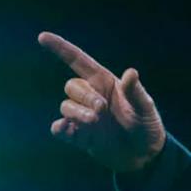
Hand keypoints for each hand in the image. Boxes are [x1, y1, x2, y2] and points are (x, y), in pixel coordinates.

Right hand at [38, 31, 165, 172]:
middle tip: (102, 109)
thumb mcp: (145, 107)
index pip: (78, 61)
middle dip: (84, 96)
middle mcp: (92, 96)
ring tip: (96, 122)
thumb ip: (135, 92)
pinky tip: (72, 132)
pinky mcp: (78, 135)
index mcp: (105, 83)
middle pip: (71, 86)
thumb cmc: (147, 125)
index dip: (61, 48)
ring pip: (65, 106)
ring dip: (77, 113)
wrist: (144, 154)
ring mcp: (83, 116)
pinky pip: (59, 128)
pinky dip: (61, 129)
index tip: (43, 37)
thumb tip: (131, 72)